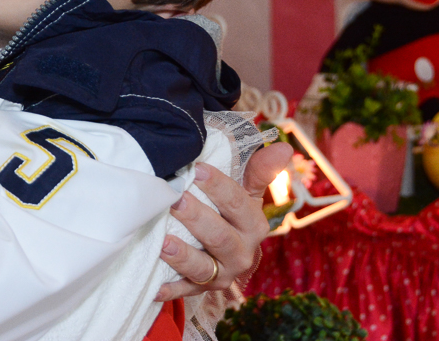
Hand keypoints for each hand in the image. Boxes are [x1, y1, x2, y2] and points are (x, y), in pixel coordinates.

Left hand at [155, 141, 291, 299]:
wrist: (232, 257)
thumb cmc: (234, 216)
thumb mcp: (248, 194)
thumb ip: (259, 171)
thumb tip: (283, 147)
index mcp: (253, 226)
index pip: (238, 204)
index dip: (218, 186)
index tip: (196, 168)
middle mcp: (241, 253)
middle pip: (219, 236)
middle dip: (196, 218)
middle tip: (174, 200)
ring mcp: (221, 274)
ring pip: (202, 267)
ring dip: (183, 256)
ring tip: (163, 242)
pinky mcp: (201, 289)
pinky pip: (185, 291)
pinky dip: (171, 290)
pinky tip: (155, 287)